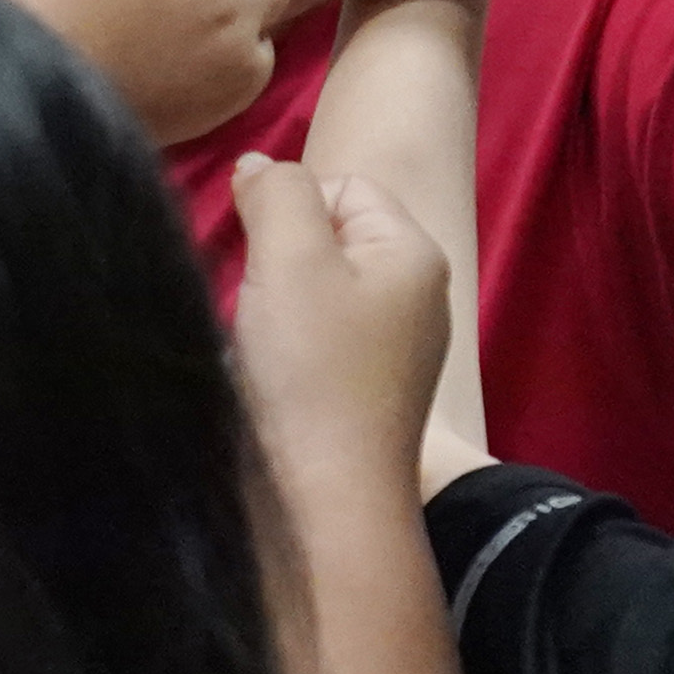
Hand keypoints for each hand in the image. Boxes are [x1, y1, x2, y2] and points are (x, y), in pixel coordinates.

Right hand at [229, 145, 453, 497]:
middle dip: (276, 262)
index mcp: (412, 254)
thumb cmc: (311, 375)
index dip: (286, 209)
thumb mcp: (289, 258)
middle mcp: (414, 298)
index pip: (339, 185)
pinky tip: (268, 383)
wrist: (323, 505)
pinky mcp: (362, 397)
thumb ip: (276, 193)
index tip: (260, 259)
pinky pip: (313, 346)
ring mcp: (392, 352)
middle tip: (261, 309)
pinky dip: (281, 354)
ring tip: (261, 349)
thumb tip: (259, 168)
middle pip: (324, 240)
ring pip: (310, 294)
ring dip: (271, 311)